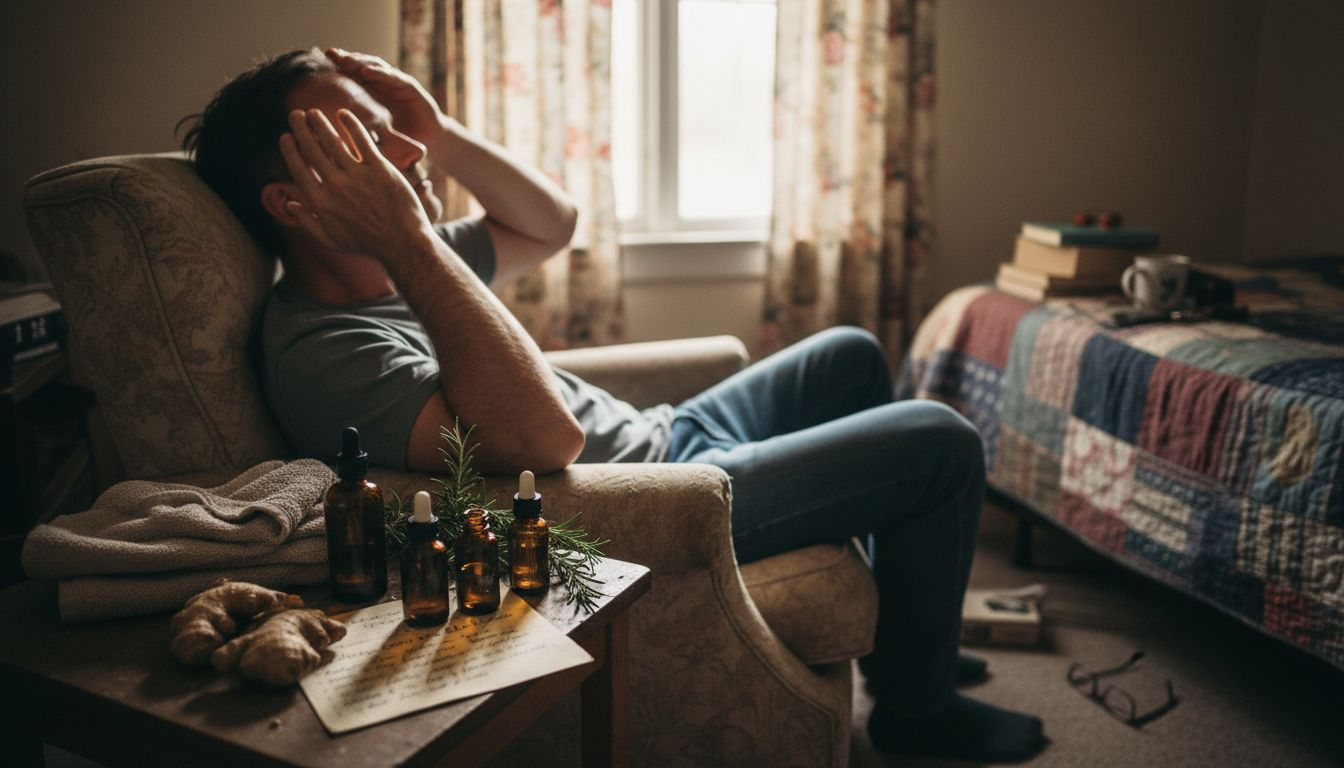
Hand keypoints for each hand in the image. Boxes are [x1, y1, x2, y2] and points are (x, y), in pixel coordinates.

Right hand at [278, 108, 428, 256]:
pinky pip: (362, 140)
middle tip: (296, 114)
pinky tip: (343, 114)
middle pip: (312, 149)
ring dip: (321, 123)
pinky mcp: (380, 169)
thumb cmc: (366, 244)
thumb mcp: (331, 240)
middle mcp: (335, 186)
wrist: (402, 243)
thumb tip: (290, 204)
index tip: (285, 136)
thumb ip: (307, 223)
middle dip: (301, 128)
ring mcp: (357, 176)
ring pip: (333, 141)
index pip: (298, 168)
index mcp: (320, 202)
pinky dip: (351, 125)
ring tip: (315, 112)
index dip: (290, 149)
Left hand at [325, 48, 446, 150]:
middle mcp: (383, 84)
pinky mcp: (411, 87)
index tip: (319, 63)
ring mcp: (396, 83)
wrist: (428, 141)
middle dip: (346, 59)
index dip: (337, 67)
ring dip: (360, 61)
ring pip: (376, 66)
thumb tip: (325, 134)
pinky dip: (381, 73)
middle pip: (362, 66)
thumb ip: (354, 127)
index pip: (352, 74)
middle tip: (330, 54)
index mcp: (372, 92)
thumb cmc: (399, 138)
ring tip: (346, 60)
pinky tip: (367, 71)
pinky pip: (394, 77)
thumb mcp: (371, 131)